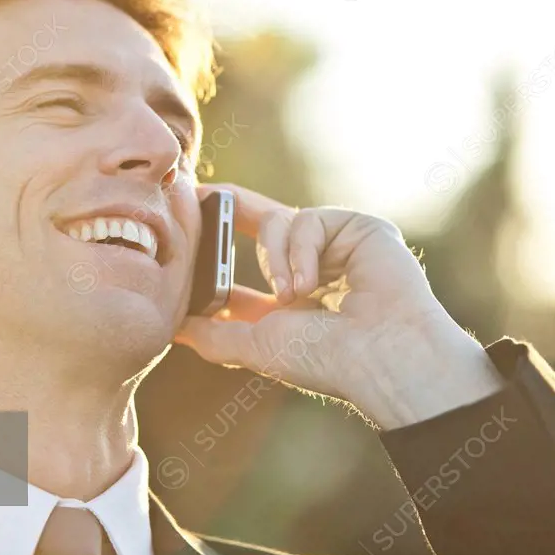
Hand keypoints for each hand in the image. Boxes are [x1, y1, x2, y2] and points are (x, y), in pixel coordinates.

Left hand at [175, 183, 504, 429]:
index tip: (184, 221)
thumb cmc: (325, 359)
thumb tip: (173, 327)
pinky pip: (309, 220)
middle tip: (195, 195)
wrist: (382, 357)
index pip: (241, 263)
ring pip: (281, 222)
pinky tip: (309, 283)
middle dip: (228, 211)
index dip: (213, 243)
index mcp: (288, 299)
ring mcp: (337, 246)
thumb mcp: (256, 345)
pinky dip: (301, 249)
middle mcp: (312, 268)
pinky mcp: (359, 228)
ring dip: (275, 257)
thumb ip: (213, 335)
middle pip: (262, 224)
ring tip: (290, 294)